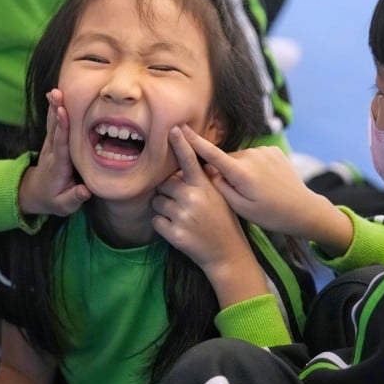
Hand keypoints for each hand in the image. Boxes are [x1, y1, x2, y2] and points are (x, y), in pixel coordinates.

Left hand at [18, 89, 88, 216]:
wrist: (35, 194)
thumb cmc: (54, 199)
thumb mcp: (64, 205)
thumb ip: (75, 198)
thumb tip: (86, 191)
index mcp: (58, 166)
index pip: (60, 144)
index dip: (62, 128)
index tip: (62, 112)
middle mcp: (52, 153)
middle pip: (55, 129)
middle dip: (56, 111)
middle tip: (57, 93)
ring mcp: (50, 146)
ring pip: (52, 124)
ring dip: (53, 106)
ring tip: (55, 90)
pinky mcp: (51, 142)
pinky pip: (53, 123)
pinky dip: (53, 109)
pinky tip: (54, 95)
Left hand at [151, 126, 254, 273]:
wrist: (228, 254)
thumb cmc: (222, 221)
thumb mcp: (219, 196)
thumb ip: (203, 179)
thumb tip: (185, 161)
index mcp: (205, 186)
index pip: (190, 160)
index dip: (181, 143)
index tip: (173, 129)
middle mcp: (193, 198)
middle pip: (164, 184)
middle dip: (169, 192)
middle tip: (184, 204)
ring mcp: (183, 216)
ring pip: (157, 202)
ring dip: (164, 209)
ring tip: (183, 218)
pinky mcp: (174, 234)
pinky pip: (155, 221)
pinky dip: (162, 225)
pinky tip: (178, 229)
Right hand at [178, 126, 351, 253]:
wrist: (303, 209)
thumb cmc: (270, 214)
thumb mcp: (241, 208)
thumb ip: (220, 187)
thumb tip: (207, 170)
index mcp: (241, 172)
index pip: (211, 154)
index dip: (194, 141)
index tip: (180, 129)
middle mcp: (251, 156)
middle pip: (225, 160)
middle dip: (225, 172)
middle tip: (238, 193)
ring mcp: (263, 151)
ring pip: (239, 159)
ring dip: (240, 170)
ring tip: (255, 190)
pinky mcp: (273, 150)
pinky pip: (253, 156)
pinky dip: (253, 167)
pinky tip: (264, 181)